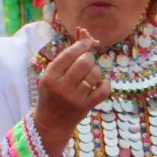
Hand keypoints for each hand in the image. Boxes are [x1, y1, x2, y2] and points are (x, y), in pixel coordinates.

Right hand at [33, 30, 106, 155]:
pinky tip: (100, 83)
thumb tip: (83, 34)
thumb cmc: (51, 94)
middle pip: (85, 62)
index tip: (88, 42)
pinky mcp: (86, 106)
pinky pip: (104, 90)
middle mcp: (62, 87)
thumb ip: (65, 58)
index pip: (69, 54)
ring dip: (96, 71)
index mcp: (50, 76)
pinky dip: (105, 84)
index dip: (82, 45)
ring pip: (95, 74)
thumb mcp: (50, 76)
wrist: (51, 122)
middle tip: (87, 60)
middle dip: (89, 57)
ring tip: (90, 74)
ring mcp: (75, 98)